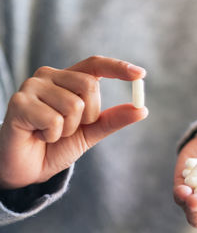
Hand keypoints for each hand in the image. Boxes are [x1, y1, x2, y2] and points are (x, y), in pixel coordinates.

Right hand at [0, 56, 147, 188]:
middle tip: (70, 128)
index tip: (141, 74)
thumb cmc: (58, 145)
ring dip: (68, 129)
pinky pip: (54, 120)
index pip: (95, 65)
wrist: (28, 168)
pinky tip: (39, 136)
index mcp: (68, 79)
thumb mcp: (91, 132)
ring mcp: (32, 87)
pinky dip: (52, 135)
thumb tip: (142, 110)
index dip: (118, 67)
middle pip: (89, 86)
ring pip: (73, 105)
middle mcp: (49, 76)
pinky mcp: (18, 103)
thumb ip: (113, 119)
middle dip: (89, 115)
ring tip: (51, 132)